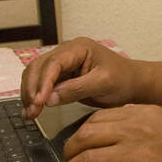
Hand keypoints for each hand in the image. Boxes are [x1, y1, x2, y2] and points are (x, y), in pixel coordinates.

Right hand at [19, 37, 140, 119]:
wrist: (131, 82)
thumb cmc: (122, 79)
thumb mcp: (103, 84)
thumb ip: (76, 89)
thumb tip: (49, 99)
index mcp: (78, 48)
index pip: (53, 63)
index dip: (43, 83)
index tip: (39, 101)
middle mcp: (66, 52)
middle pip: (38, 67)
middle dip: (32, 89)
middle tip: (32, 111)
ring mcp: (62, 63)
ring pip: (36, 74)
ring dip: (30, 93)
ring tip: (29, 113)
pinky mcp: (61, 75)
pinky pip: (42, 83)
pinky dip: (35, 96)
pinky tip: (32, 110)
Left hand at [49, 105, 161, 161]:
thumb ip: (142, 129)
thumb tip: (112, 141)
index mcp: (145, 114)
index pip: (99, 119)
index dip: (79, 135)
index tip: (73, 148)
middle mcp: (137, 129)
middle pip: (87, 136)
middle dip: (68, 153)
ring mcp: (136, 154)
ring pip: (86, 160)